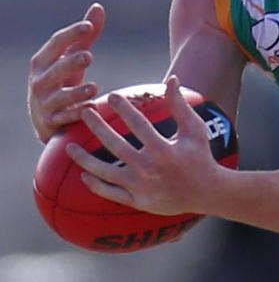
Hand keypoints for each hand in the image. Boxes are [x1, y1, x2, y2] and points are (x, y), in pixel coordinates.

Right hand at [28, 3, 105, 142]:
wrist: (47, 121)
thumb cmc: (61, 83)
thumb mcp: (70, 60)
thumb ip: (85, 37)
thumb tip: (98, 7)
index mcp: (43, 62)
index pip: (55, 43)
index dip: (71, 34)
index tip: (88, 26)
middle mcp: (39, 81)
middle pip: (54, 70)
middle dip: (70, 63)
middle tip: (88, 56)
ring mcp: (44, 103)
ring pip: (59, 97)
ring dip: (76, 92)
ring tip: (94, 88)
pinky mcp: (51, 123)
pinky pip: (64, 118)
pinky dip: (76, 114)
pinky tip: (90, 108)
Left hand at [66, 76, 218, 216]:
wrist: (207, 193)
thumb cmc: (201, 157)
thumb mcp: (195, 129)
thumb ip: (180, 105)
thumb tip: (171, 79)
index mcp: (164, 150)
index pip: (138, 125)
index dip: (124, 108)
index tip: (113, 96)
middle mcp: (149, 169)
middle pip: (115, 145)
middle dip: (97, 127)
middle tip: (84, 112)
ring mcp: (142, 187)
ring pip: (105, 172)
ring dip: (84, 159)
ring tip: (69, 146)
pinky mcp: (138, 202)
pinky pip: (111, 193)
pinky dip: (95, 184)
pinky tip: (83, 173)